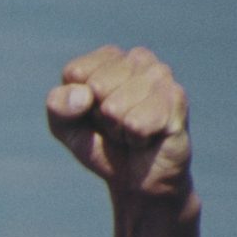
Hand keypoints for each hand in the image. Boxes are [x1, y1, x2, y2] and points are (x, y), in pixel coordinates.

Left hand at [47, 46, 191, 203]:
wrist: (136, 178)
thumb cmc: (100, 144)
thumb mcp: (66, 127)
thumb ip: (59, 106)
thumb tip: (83, 95)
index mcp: (109, 58)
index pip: (75, 73)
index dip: (76, 104)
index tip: (91, 113)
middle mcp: (139, 58)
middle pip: (97, 86)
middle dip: (100, 117)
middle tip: (115, 125)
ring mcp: (161, 75)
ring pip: (115, 106)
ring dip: (118, 129)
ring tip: (131, 130)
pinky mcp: (177, 98)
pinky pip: (136, 123)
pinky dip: (135, 138)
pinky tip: (147, 136)